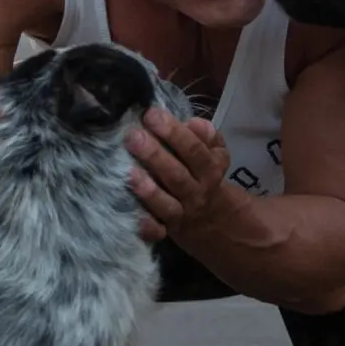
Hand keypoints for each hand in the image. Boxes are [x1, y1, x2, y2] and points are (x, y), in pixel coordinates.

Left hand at [126, 108, 228, 242]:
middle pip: (177, 175)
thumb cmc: (204, 174)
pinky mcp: (167, 229)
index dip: (174, 133)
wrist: (213, 217)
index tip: (152, 115)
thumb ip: (207, 136)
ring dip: (149, 190)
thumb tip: (193, 123)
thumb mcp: (215, 154)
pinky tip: (135, 216)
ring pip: (167, 203)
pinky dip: (148, 226)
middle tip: (133, 136)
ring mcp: (182, 213)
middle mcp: (197, 192)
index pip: (194, 150)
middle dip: (155, 155)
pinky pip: (158, 231)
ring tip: (129, 172)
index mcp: (210, 170)